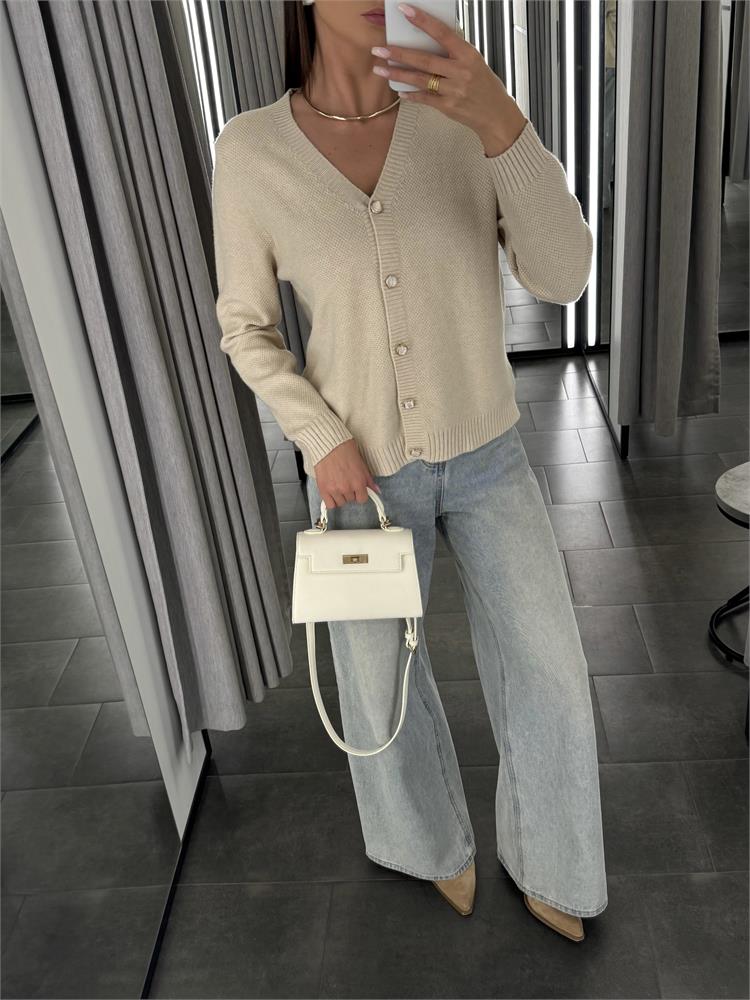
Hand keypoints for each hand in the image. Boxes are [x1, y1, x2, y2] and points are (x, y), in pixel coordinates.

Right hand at [313, 439, 380, 508]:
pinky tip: (331, 493)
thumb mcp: (361, 464)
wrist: (329, 444)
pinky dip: (331, 501)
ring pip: (341, 503)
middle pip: (351, 500)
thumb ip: (368, 480)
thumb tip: (376, 490)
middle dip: (350, 493)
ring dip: (340, 496)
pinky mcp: (323, 489)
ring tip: (338, 485)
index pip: (362, 499)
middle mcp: (347, 488)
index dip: (360, 494)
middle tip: (346, 482)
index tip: (357, 491)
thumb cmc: (345, 449)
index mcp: (358, 482)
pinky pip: (329, 504)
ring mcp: (334, 489)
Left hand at [371, 2, 527, 154]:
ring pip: (420, 80)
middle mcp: (461, 72)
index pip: (442, 33)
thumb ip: (454, 52)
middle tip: (379, 49)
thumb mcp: (474, 62)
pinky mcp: (449, 107)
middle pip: (424, 60)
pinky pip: (425, 99)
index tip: (404, 11)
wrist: (496, 115)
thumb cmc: (484, 85)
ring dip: (398, 74)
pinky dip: (411, 94)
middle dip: (399, 54)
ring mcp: (454, 91)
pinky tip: (399, 91)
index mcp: (468, 54)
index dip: (422, 21)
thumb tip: (429, 40)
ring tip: (380, 68)